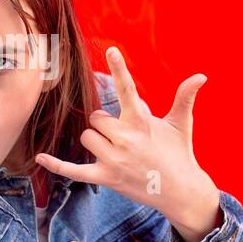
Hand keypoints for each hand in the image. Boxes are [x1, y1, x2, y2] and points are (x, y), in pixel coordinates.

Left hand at [35, 46, 221, 241]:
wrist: (181, 192)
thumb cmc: (179, 153)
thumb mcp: (181, 124)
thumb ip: (185, 97)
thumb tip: (201, 76)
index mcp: (141, 121)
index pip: (128, 89)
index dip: (119, 68)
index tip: (112, 49)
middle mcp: (126, 139)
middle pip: (96, 118)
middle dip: (106, 123)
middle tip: (125, 136)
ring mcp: (114, 160)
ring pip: (87, 137)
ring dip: (96, 140)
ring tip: (117, 150)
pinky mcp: (105, 177)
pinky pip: (74, 170)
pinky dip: (56, 164)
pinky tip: (40, 156)